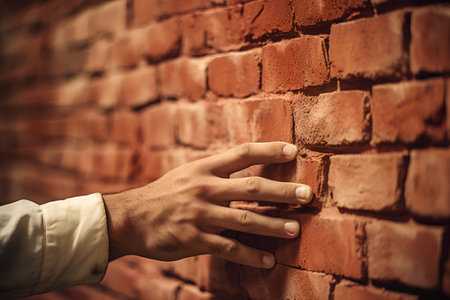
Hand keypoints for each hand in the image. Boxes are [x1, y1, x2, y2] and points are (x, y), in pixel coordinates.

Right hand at [102, 142, 312, 268]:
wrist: (131, 218)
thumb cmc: (164, 195)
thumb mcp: (187, 174)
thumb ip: (215, 172)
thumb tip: (246, 171)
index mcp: (204, 168)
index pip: (242, 154)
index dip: (269, 150)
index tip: (293, 150)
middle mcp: (205, 188)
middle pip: (251, 187)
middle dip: (282, 191)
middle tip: (307, 194)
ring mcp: (200, 214)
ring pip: (244, 219)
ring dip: (272, 225)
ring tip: (295, 230)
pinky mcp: (195, 239)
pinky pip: (229, 247)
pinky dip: (251, 255)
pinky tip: (269, 260)